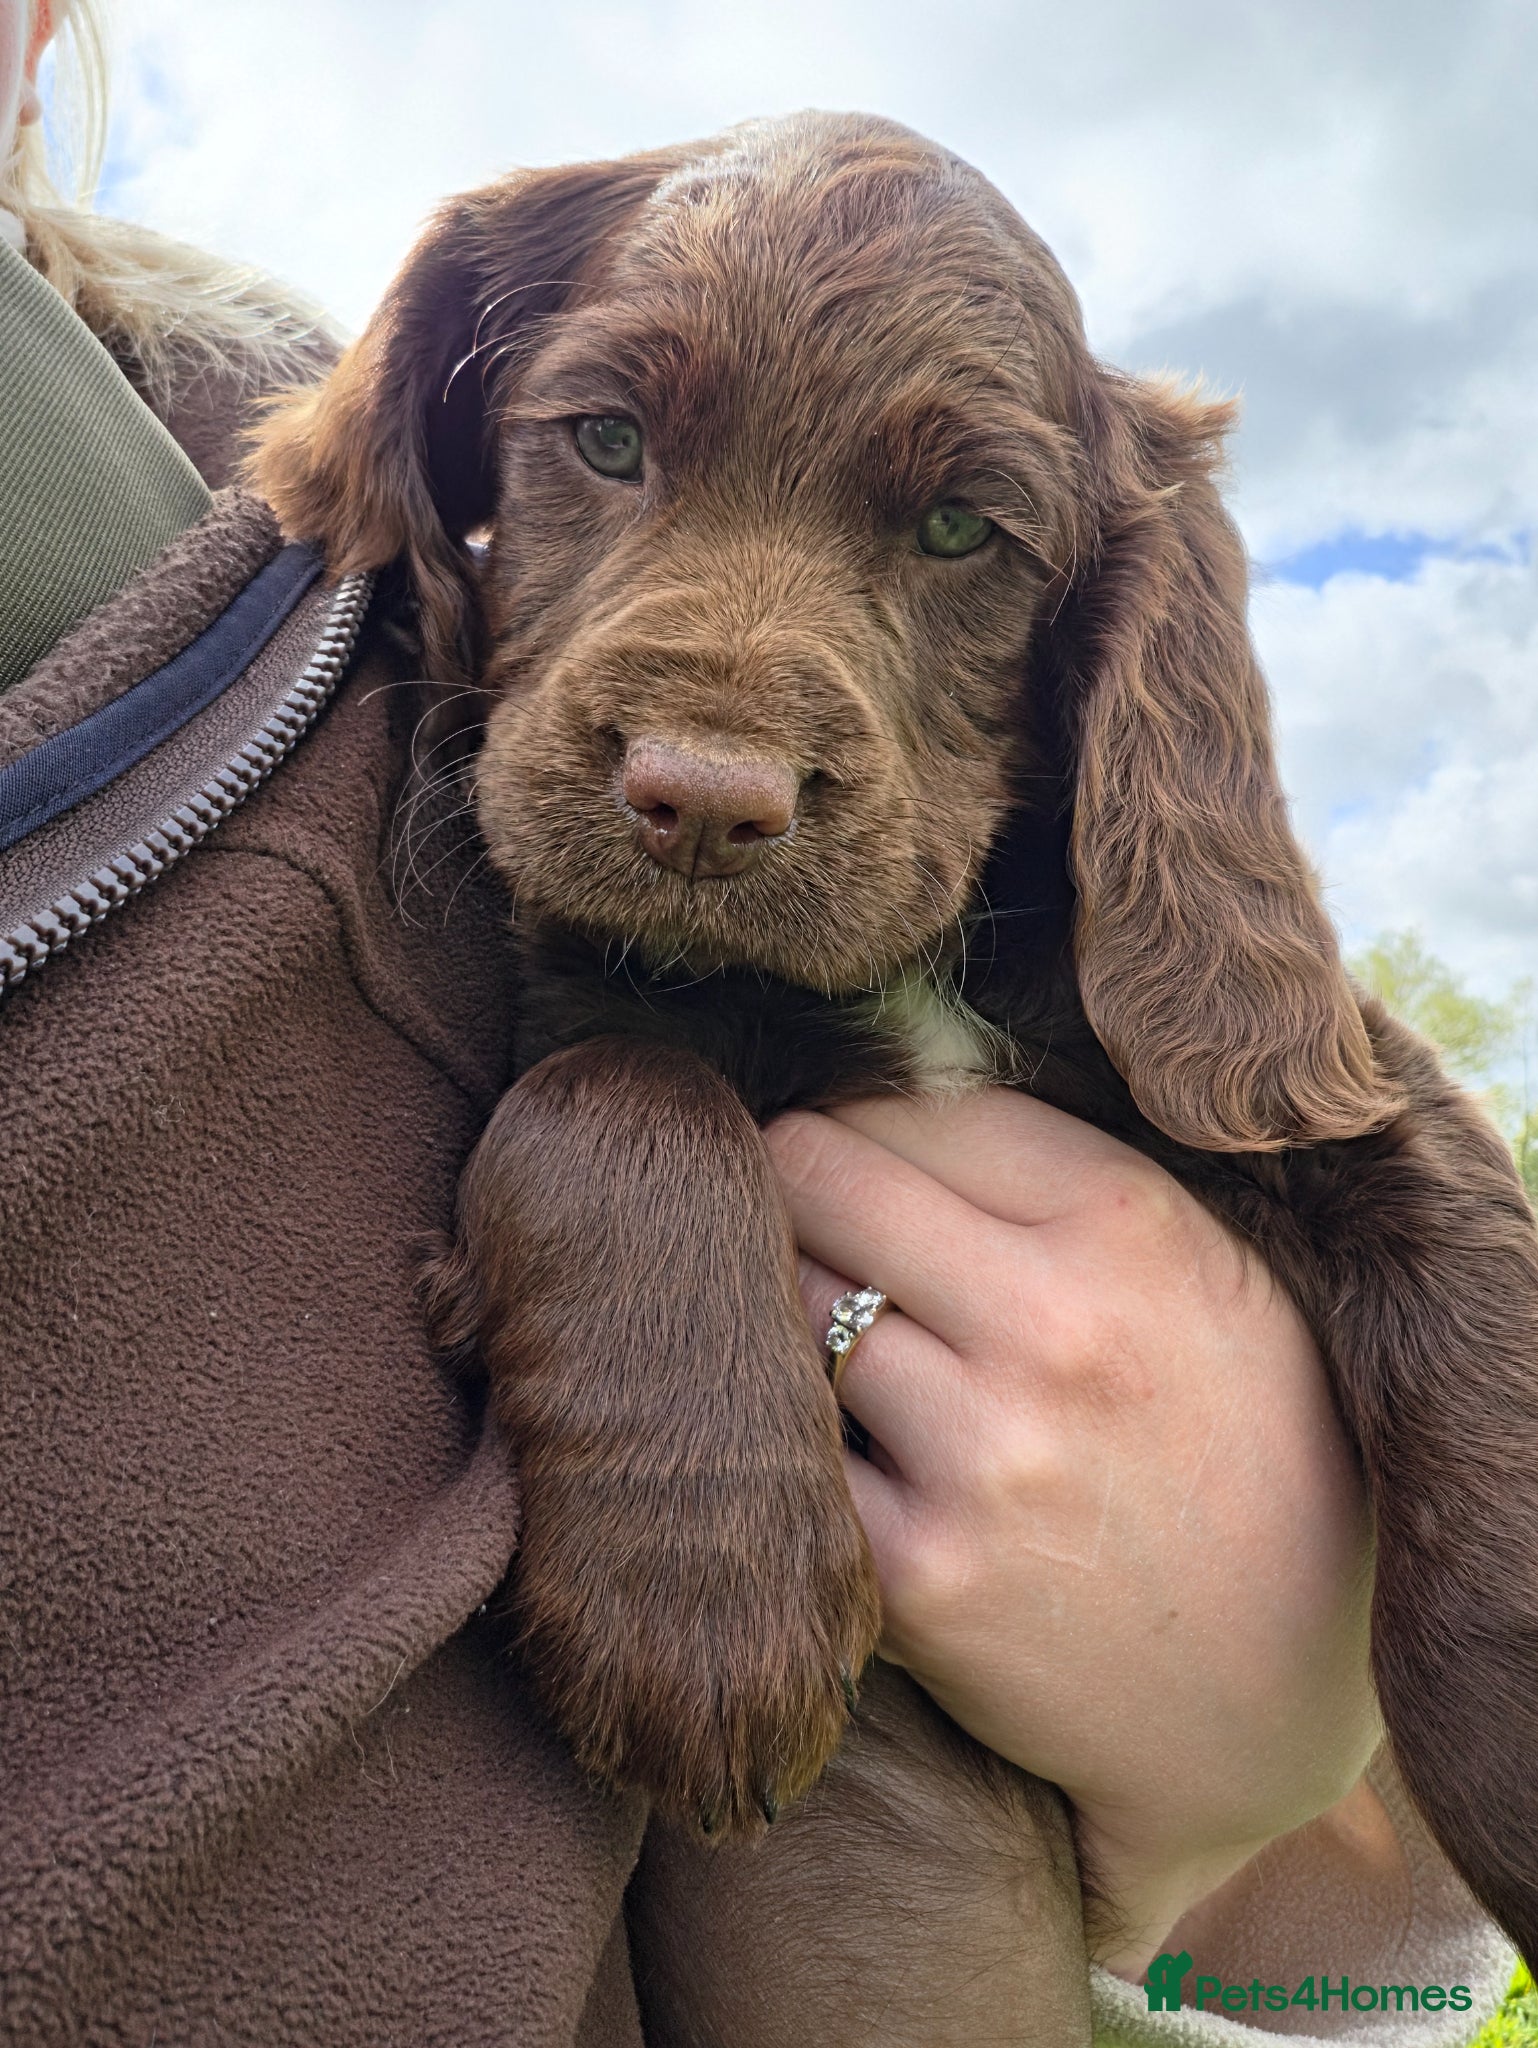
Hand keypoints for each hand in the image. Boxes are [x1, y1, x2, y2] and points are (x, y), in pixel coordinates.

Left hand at [765, 1088, 1380, 1976]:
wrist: (1276, 1701)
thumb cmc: (1243, 1448)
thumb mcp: (1211, 1275)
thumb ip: (1063, 1179)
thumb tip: (891, 1076)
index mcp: (1133, 1225)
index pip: (918, 1104)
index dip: (872, 1119)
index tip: (865, 1154)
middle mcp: (1056, 1327)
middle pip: (817, 1174)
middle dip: (796, 1183)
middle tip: (804, 1217)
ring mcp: (983, 1456)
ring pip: (787, 1302)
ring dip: (789, 1306)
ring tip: (833, 1330)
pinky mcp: (920, 1578)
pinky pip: (789, 1445)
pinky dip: (794, 1429)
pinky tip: (836, 1439)